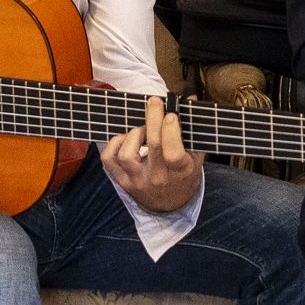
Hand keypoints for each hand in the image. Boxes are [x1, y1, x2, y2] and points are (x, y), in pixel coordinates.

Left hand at [100, 94, 203, 214]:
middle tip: (154, 102)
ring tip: (143, 130)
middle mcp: (158, 178)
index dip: (171, 131)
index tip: (171, 114)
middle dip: (153, 118)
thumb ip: (192, 128)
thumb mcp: (195, 155)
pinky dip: (114, 144)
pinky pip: (109, 160)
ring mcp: (138, 181)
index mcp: (180, 171)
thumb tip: (190, 98)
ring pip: (126, 154)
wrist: (171, 206)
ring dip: (134, 134)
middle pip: (152, 145)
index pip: (173, 152)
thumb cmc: (184, 175)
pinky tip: (126, 139)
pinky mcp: (123, 182)